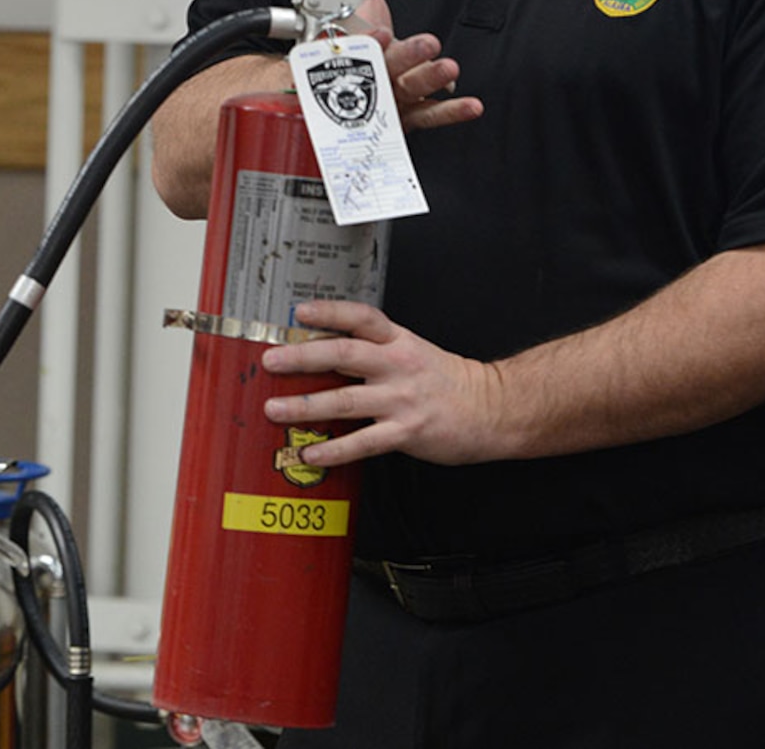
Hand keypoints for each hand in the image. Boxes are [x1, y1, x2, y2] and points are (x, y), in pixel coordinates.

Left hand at [259, 299, 507, 467]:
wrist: (492, 409)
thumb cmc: (448, 381)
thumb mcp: (413, 351)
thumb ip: (374, 349)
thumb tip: (324, 351)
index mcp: (398, 341)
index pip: (361, 318)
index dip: (330, 312)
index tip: (299, 311)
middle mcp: (397, 366)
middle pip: (344, 355)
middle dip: (302, 357)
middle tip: (271, 360)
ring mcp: (401, 400)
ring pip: (345, 400)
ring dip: (306, 405)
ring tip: (275, 410)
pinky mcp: (406, 432)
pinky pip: (363, 442)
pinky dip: (334, 449)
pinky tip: (311, 452)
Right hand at [337, 0, 481, 131]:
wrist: (343, 79)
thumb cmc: (347, 34)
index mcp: (346, 49)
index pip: (352, 48)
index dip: (366, 42)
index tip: (380, 32)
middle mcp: (365, 76)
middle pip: (383, 70)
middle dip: (406, 57)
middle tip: (427, 44)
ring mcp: (386, 98)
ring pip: (408, 91)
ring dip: (429, 79)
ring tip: (449, 68)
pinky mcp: (407, 115)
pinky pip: (429, 115)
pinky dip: (450, 111)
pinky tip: (471, 105)